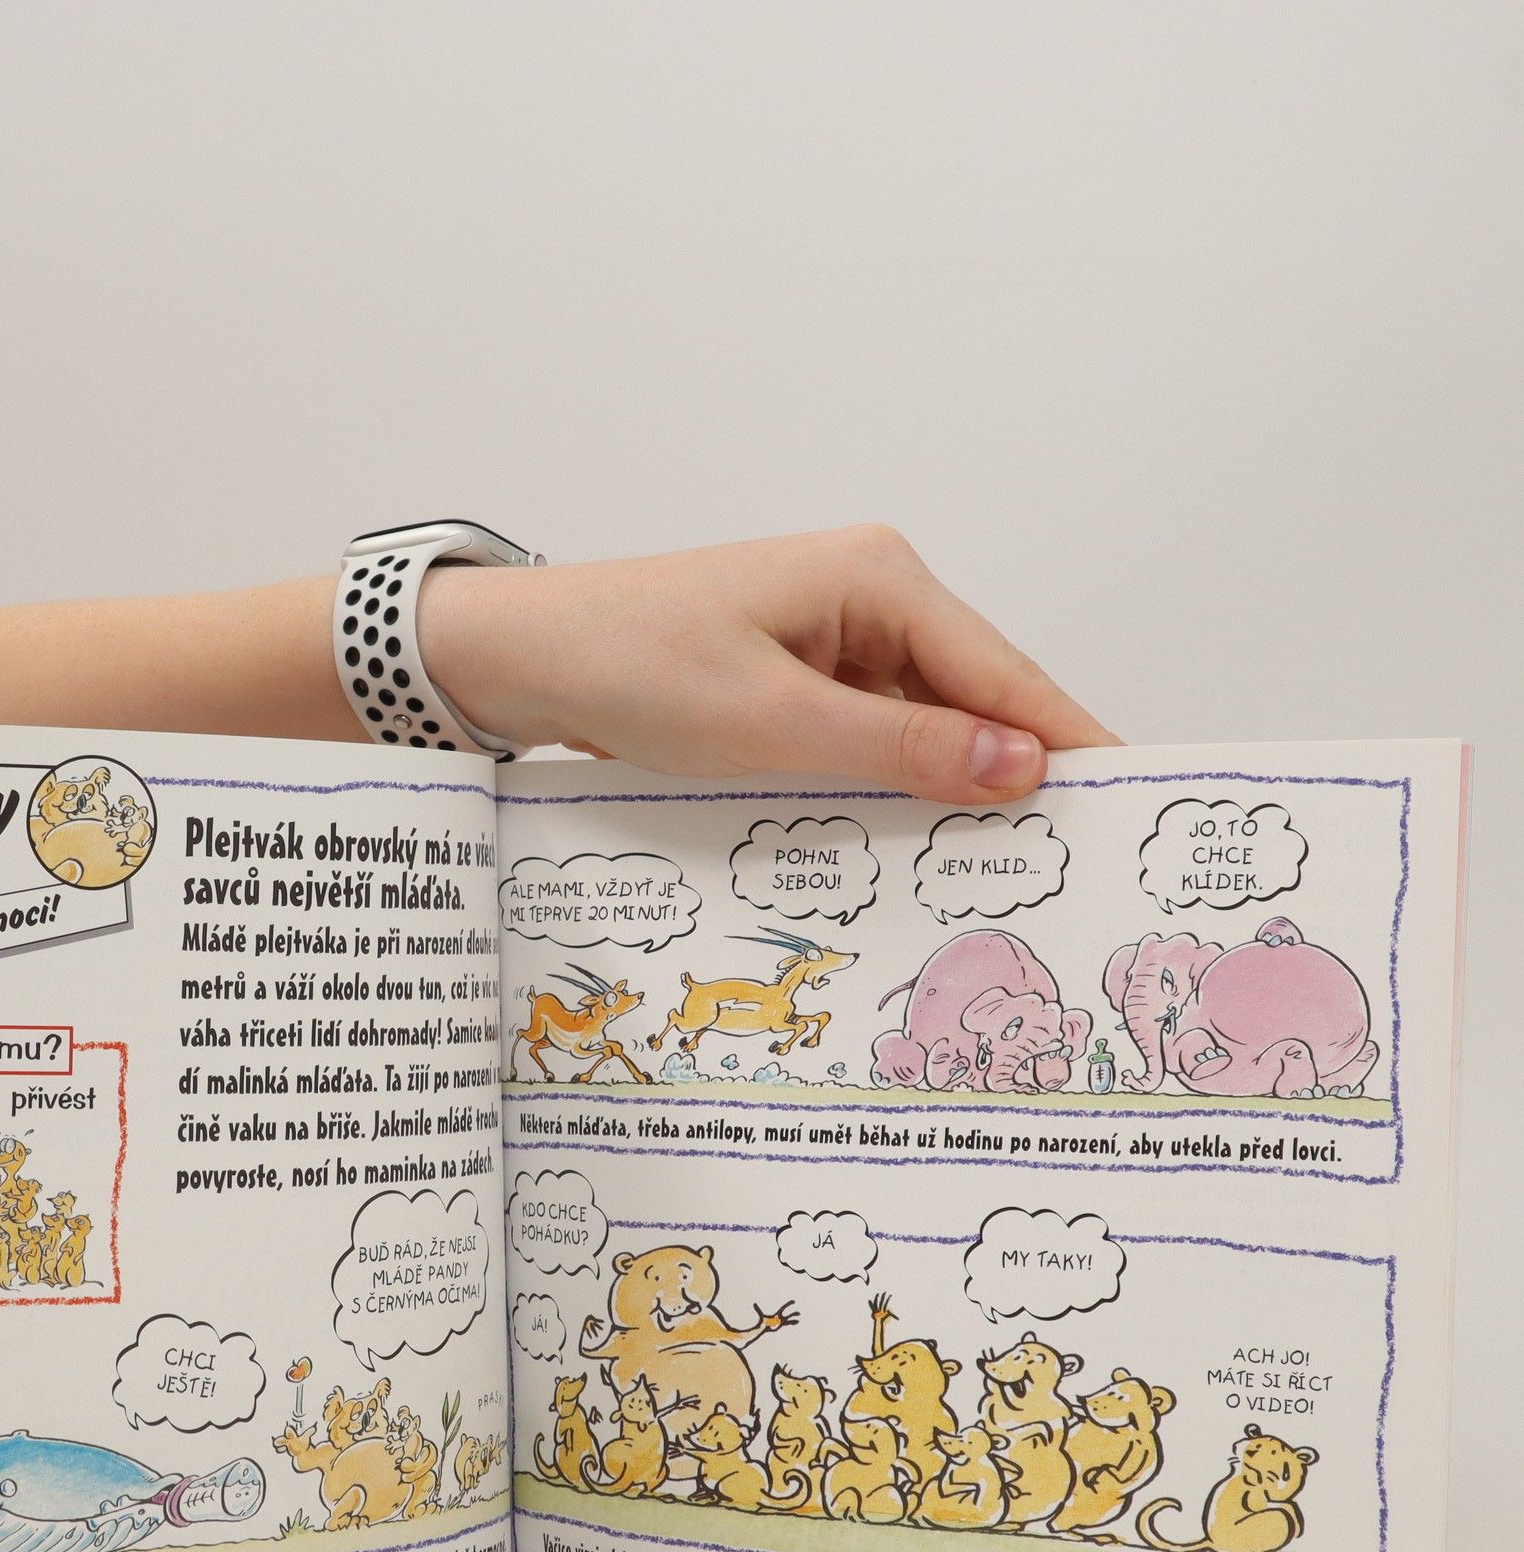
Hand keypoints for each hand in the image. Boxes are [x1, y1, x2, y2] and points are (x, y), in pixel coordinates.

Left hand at [420, 526, 1117, 800]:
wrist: (523, 656)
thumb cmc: (633, 666)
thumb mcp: (773, 721)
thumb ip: (900, 748)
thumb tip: (1022, 767)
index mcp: (880, 579)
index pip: (1003, 674)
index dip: (1069, 742)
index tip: (1131, 801)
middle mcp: (871, 595)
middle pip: (973, 697)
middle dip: (1015, 774)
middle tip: (1072, 861)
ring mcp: (834, 635)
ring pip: (923, 723)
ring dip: (948, 787)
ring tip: (1001, 869)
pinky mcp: (799, 674)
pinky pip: (870, 733)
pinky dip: (890, 782)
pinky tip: (910, 840)